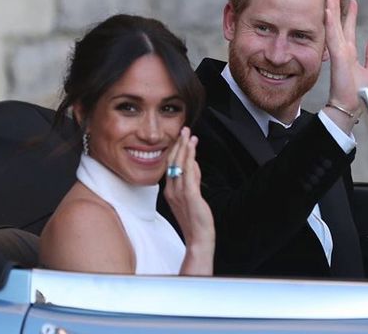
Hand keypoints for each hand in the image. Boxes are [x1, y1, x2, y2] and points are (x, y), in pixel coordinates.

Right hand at [164, 126, 214, 274]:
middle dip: (179, 144)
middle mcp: (171, 190)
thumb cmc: (195, 220)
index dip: (175, 150)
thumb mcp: (191, 196)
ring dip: (184, 148)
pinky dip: (190, 158)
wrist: (198, 238)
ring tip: (188, 134)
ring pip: (179, 165)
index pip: (170, 166)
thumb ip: (192, 179)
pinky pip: (188, 173)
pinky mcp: (190, 196)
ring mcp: (179, 193)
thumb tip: (194, 164)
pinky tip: (192, 149)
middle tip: (184, 129)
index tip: (181, 137)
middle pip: (172, 162)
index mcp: (169, 190)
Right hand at [323, 0, 367, 130]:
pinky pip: (333, 36)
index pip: (348, 29)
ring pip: (333, 26)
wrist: (351, 107)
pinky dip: (330, 23)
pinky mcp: (338, 57)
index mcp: (349, 53)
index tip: (350, 1)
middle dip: (335, 7)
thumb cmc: (358, 94)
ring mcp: (339, 53)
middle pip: (338, 24)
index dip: (349, 15)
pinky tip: (328, 10)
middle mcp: (342, 51)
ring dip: (331, 10)